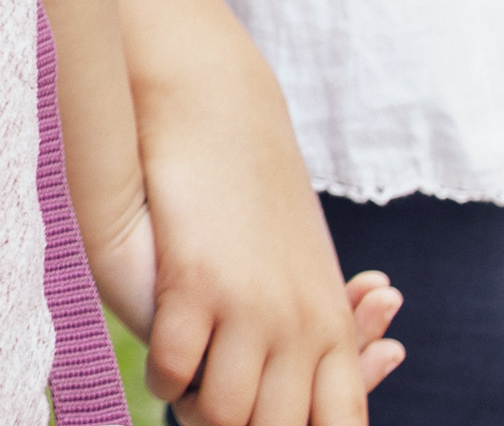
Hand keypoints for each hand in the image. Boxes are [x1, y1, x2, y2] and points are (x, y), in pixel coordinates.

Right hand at [135, 90, 386, 425]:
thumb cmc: (257, 197)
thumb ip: (321, 331)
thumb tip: (343, 376)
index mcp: (332, 327)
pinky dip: (162, 378)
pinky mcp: (195, 284)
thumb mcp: (303, 269)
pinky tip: (161, 358)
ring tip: (186, 390)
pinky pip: (172, 371)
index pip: (341, 425)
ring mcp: (249, 307)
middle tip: (220, 405)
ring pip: (223, 415)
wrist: (219, 110)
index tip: (276, 421)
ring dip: (196, 409)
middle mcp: (300, 326)